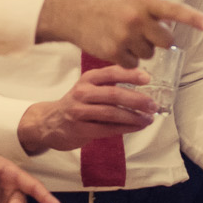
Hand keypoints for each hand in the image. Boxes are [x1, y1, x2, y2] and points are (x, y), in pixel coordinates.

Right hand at [17, 65, 156, 150]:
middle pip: (114, 94)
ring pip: (112, 113)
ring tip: (148, 119)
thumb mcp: (89, 87)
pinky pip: (107, 129)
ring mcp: (80, 111)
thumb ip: (110, 84)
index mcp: (88, 79)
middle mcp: (83, 92)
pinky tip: (137, 127)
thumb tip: (142, 85)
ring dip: (134, 117)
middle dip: (137, 100)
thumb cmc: (77, 104)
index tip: (147, 78)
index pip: (111, 73)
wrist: (50, 122)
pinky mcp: (80, 129)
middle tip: (153, 105)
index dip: (130, 75)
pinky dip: (125, 128)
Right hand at [36, 0, 202, 67]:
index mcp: (144, 1)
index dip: (193, 18)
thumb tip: (174, 29)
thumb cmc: (109, 8)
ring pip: (150, 54)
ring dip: (141, 50)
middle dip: (159, 41)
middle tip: (144, 34)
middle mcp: (136, 17)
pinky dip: (128, 60)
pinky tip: (116, 48)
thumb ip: (153, 12)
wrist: (75, 15)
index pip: (173, 10)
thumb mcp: (132, 0)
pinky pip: (134, 65)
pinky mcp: (114, 52)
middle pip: (166, 41)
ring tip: (124, 37)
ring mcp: (125, 35)